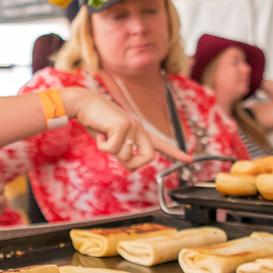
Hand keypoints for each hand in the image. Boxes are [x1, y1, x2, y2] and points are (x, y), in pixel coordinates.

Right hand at [62, 89, 191, 169]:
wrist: (84, 104)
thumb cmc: (95, 122)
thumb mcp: (111, 142)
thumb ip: (122, 153)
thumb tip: (130, 168)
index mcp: (138, 131)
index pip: (160, 144)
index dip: (175, 153)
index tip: (188, 159)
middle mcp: (139, 128)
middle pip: (148, 158)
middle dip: (132, 163)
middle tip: (115, 153)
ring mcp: (133, 126)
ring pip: (125, 157)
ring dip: (109, 151)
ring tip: (103, 135)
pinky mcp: (123, 126)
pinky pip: (112, 150)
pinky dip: (101, 145)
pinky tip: (100, 132)